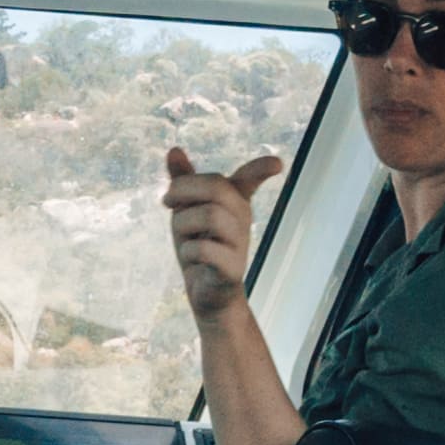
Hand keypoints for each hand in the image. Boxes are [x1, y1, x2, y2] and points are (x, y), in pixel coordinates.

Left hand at [161, 148, 282, 316]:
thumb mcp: (186, 211)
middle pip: (216, 187)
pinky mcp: (232, 268)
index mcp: (234, 201)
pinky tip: (192, 261)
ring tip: (183, 239)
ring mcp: (240, 242)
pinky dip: (187, 252)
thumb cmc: (198, 248)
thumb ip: (183, 181)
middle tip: (167, 202)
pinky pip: (202, 248)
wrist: (207, 294)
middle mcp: (242, 218)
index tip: (277, 164)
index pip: (249, 178)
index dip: (261, 169)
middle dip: (183, 189)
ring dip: (182, 224)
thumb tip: (173, 149)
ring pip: (208, 215)